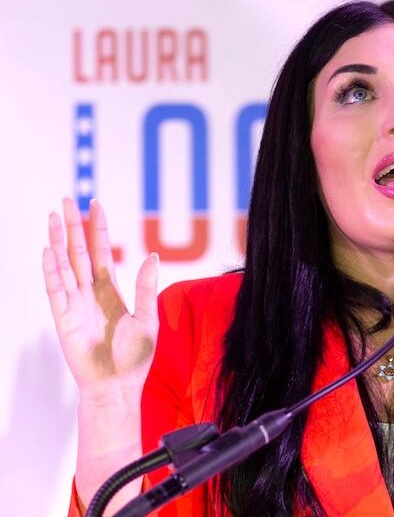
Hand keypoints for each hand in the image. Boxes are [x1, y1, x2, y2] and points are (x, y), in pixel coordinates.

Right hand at [43, 198, 158, 398]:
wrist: (118, 386)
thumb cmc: (134, 358)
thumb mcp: (148, 318)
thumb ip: (147, 286)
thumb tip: (153, 256)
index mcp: (111, 292)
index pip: (101, 252)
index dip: (98, 229)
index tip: (96, 205)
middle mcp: (90, 294)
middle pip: (78, 252)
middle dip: (73, 226)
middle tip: (66, 200)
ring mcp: (75, 305)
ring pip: (64, 266)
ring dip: (58, 241)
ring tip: (54, 217)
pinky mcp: (64, 320)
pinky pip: (56, 291)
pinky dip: (52, 271)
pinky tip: (49, 252)